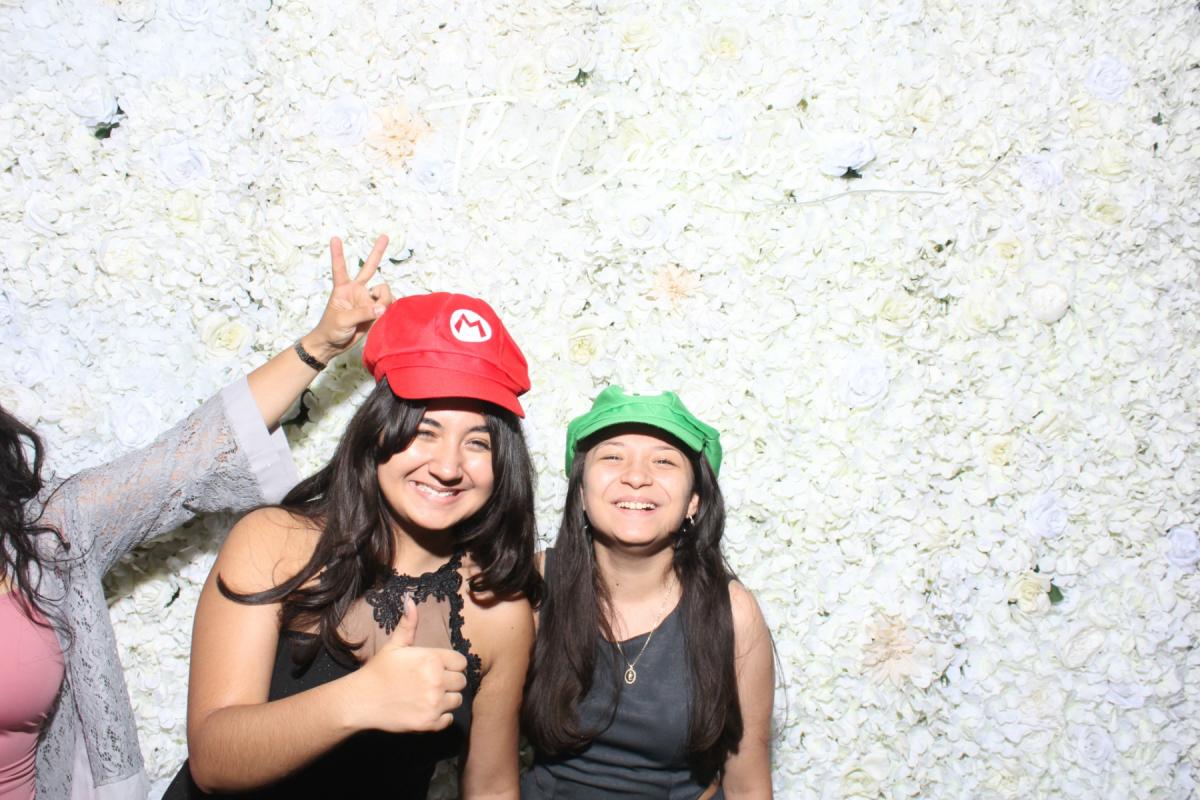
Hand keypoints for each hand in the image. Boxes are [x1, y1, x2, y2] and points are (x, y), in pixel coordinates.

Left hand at [302, 235, 394, 362]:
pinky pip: (387, 304)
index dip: (338, 253)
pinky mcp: (374, 311)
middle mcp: (357, 290)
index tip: (334, 238)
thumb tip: (383, 308)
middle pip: (368, 268)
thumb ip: (363, 313)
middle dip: (377, 252)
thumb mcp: (343, 320)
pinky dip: (389, 307)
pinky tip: (385, 314)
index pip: (340, 267)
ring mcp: (366, 300)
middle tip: (385, 236)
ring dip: (385, 299)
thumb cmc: (330, 329)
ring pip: (383, 291)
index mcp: (343, 289)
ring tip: (380, 312)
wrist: (333, 345)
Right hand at [349, 595, 468, 733]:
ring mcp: (433, 703)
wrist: (361, 701)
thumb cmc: (378, 671)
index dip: (451, 665)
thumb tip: (410, 600)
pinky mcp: (429, 723)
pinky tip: (426, 710)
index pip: (461, 662)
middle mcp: (436, 680)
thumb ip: (408, 624)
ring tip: (429, 696)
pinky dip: (441, 717)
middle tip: (432, 683)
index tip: (439, 668)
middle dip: (450, 682)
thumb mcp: (394, 645)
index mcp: (431, 659)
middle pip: (461, 681)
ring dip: (447, 699)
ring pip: (457, 700)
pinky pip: (448, 720)